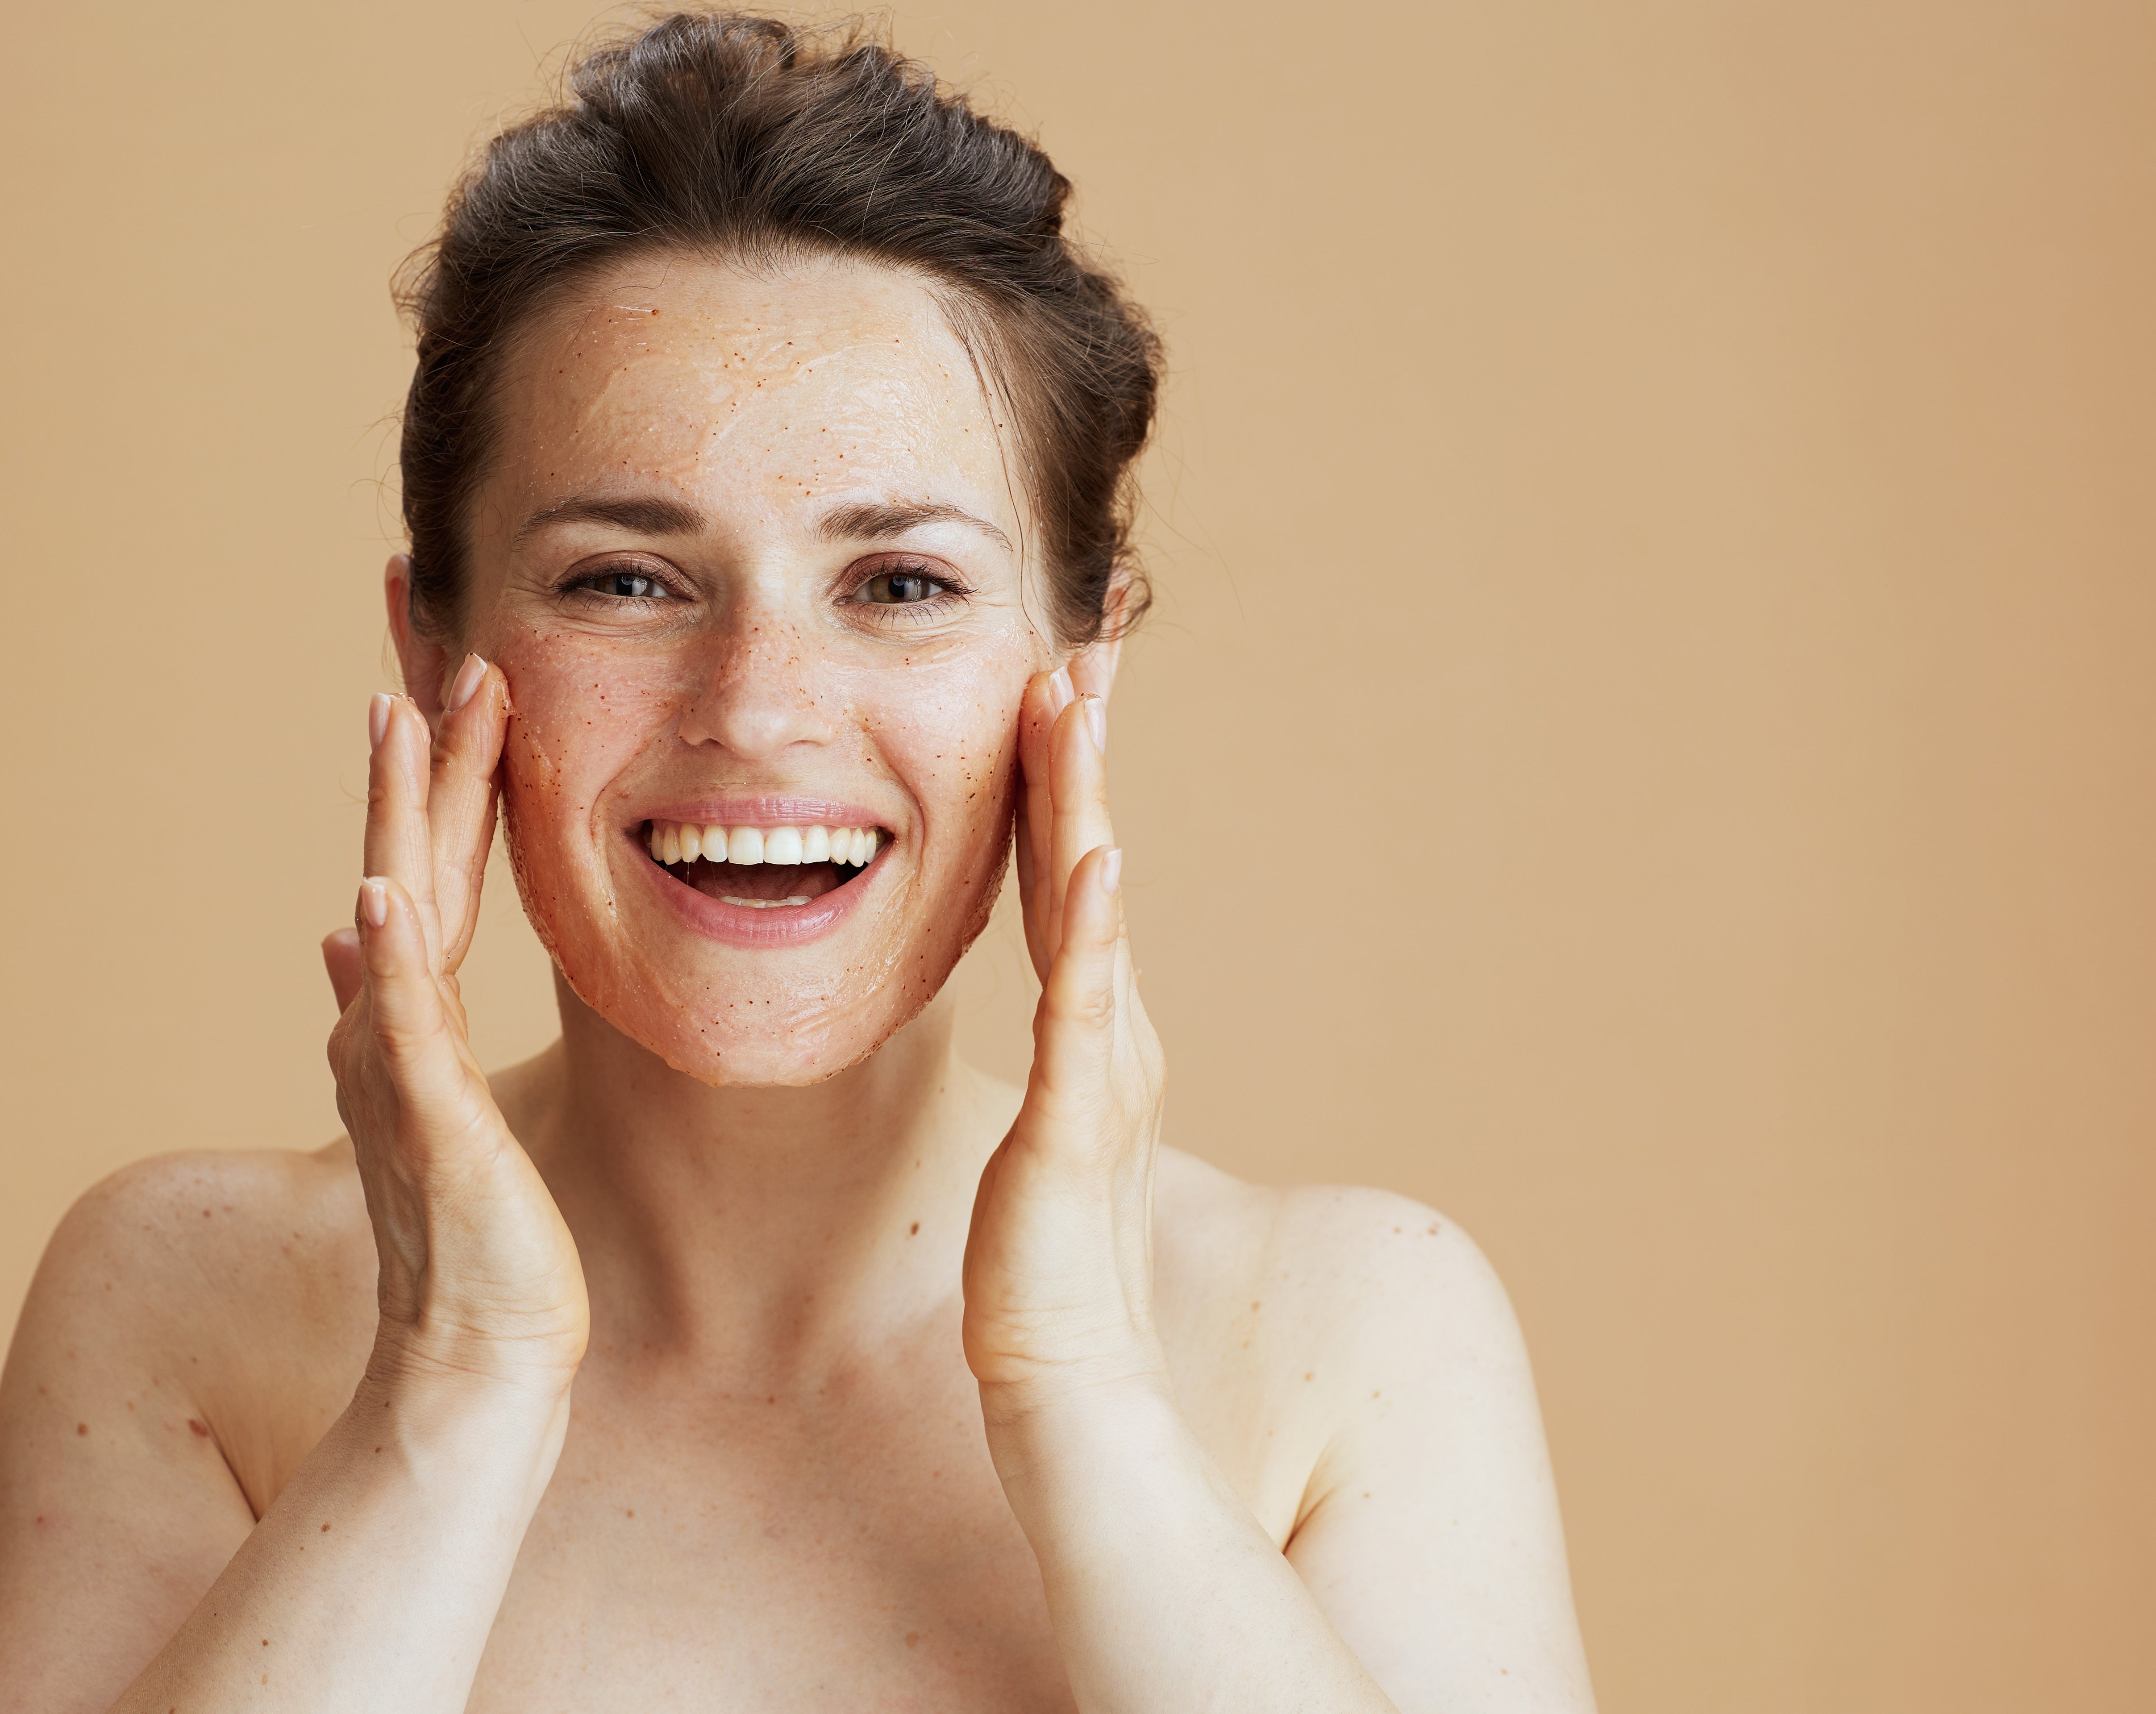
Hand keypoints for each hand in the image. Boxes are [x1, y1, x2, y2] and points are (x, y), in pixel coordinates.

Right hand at [322, 660, 588, 1395]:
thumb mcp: (438, 1092)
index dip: (429, 752)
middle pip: (404, 845)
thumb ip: (397, 1007)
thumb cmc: (474, 1228)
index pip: (425, 848)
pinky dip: (389, 960)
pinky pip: (403, 1025)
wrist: (473, 1348)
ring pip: (402, 907)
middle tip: (420, 620)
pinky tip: (378, 895)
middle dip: (415, 736)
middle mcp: (391, 1015)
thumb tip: (352, 930)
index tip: (438, 654)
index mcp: (411, 1002)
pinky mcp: (427, 1122)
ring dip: (399, 809)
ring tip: (398, 711)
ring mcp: (401, 1063)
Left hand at [961, 665, 1169, 1420]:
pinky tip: (1097, 861)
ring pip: (1090, 908)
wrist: (1068, 1373)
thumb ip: (1054, 1050)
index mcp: (1095, 1020)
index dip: (1065, 774)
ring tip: (1075, 705)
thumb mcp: (1043, 1123)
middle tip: (1081, 642)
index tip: (1060, 677)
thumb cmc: (1044, 1260)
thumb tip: (1046, 1007)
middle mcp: (1111, 1024)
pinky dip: (1093, 932)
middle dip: (1085, 750)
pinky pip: (1084, 1008)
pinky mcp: (1077, 1120)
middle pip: (1091, 858)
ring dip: (1083, 802)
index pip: (1071, 870)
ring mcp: (1100, 1065)